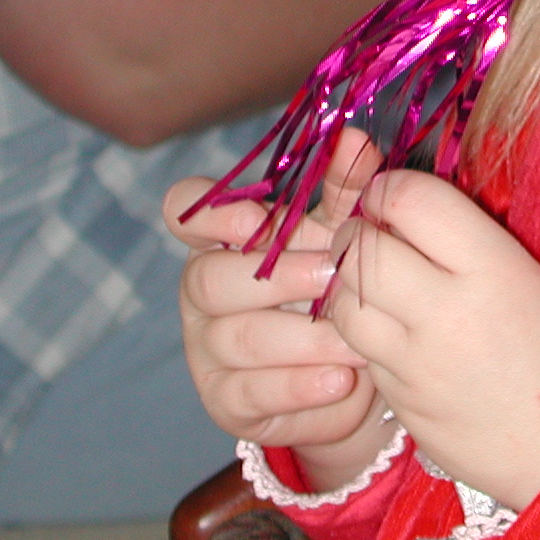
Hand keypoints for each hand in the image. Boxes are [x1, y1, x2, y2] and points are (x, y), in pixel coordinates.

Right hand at [167, 129, 394, 488]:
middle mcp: (203, 293)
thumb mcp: (342, 234)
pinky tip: (342, 380)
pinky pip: (253, 394)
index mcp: (222, 240)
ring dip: (302, 339)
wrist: (351, 374)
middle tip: (334, 277)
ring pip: (238, 339)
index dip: (206, 212)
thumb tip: (356, 137)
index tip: (248, 215)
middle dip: (277, 278)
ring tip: (356, 339)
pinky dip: (301, 386)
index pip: (183, 212)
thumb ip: (346, 189)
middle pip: (210, 281)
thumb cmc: (335, 286)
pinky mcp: (226, 402)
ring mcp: (208, 351)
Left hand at [326, 170, 539, 510]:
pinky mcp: (401, 404)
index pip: (411, 200)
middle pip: (362, 249)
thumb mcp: (531, 277)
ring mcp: (417, 364)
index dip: (389, 187)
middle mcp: (447, 311)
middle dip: (356, 232)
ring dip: (345, 285)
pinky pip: (361, 352)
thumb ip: (469, 240)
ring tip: (369, 282)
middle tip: (370, 233)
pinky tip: (387, 330)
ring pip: (342, 304)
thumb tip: (409, 206)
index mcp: (493, 267)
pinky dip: (361, 332)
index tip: (390, 193)